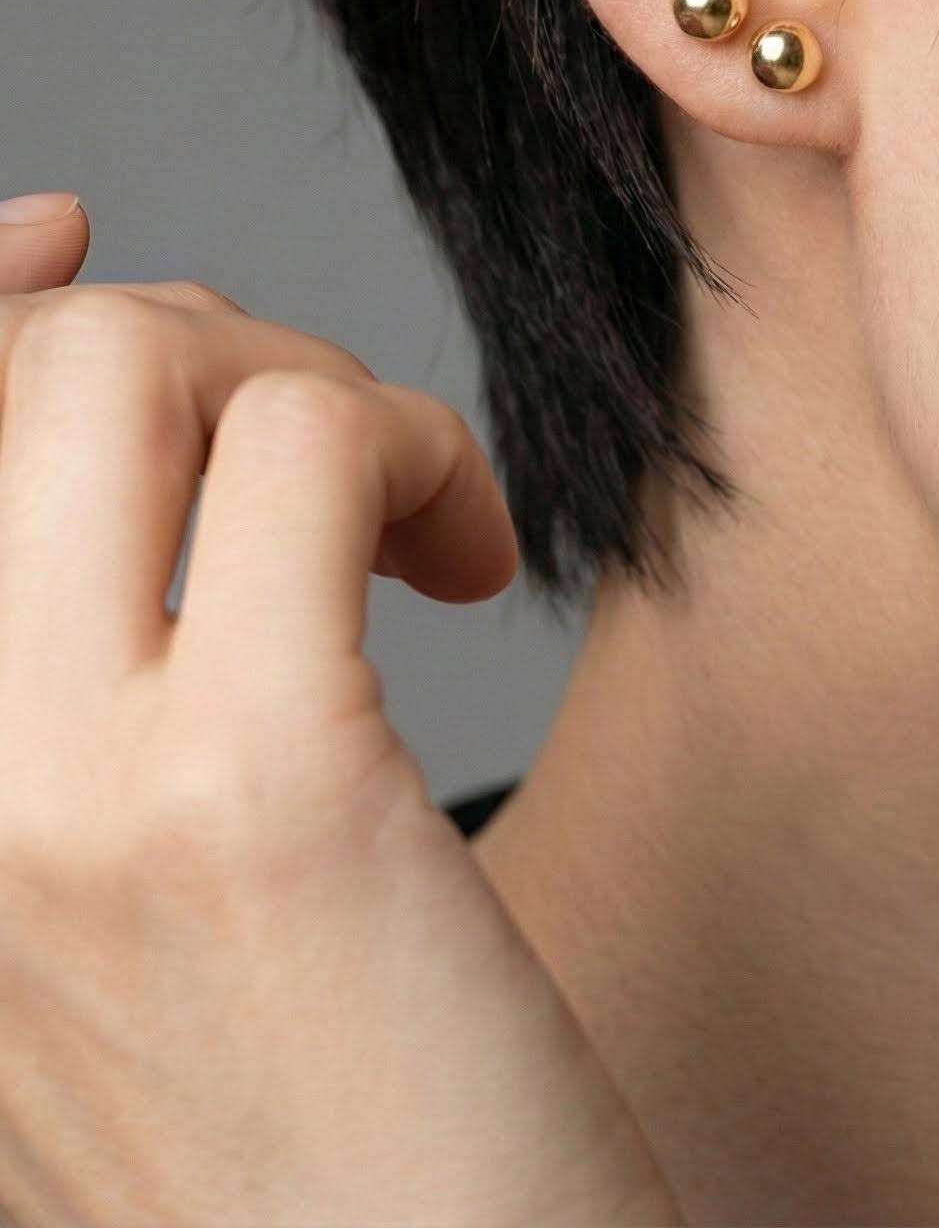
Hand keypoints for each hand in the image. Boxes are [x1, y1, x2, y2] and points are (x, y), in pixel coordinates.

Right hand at [0, 195, 684, 1226]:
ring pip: (142, 365)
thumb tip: (81, 378)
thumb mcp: (109, 908)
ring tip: (407, 526)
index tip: (80, 237)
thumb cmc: (304, 1125)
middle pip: (24, 361)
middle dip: (208, 341)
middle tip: (332, 467)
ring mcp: (55, 802)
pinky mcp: (256, 800)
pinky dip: (422, 458)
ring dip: (323, 386)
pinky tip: (470, 574)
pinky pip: (308, 457)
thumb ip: (70, 685)